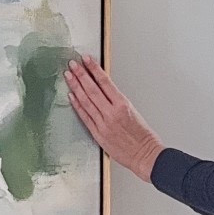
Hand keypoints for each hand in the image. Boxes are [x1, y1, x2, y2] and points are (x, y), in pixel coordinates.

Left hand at [64, 54, 163, 180]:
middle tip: (72, 64)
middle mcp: (111, 113)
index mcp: (123, 105)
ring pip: (86, 101)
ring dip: (76, 87)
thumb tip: (104, 89)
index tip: (86, 59)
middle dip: (81, 75)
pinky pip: (85, 117)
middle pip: (92, 89)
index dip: (94, 69)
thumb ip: (118, 101)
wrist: (145, 155)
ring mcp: (103, 124)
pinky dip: (77, 105)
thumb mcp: (133, 111)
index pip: (105, 82)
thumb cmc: (143, 135)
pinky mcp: (97, 134)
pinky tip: (71, 96)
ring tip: (68, 76)